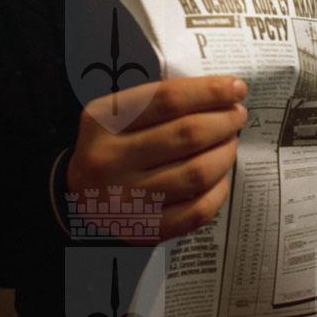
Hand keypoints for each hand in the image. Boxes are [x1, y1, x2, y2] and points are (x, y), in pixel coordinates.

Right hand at [67, 75, 247, 241]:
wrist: (78, 197)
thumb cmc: (114, 145)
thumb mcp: (119, 114)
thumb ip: (161, 102)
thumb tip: (222, 93)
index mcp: (103, 121)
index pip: (167, 99)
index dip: (210, 91)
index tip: (237, 88)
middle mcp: (109, 159)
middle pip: (188, 135)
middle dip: (224, 122)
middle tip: (237, 116)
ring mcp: (125, 199)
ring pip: (198, 173)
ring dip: (226, 154)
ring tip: (230, 143)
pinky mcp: (144, 229)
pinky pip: (197, 211)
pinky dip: (218, 191)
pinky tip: (220, 177)